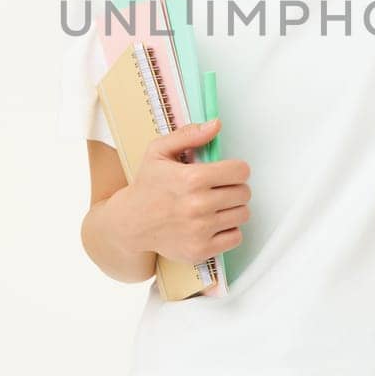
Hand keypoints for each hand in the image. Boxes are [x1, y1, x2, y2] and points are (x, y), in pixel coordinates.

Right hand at [120, 119, 250, 264]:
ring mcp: (200, 230)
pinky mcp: (201, 250)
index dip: (236, 169)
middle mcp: (198, 206)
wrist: (130, 224)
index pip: (240, 171)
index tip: (227, 172)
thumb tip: (216, 125)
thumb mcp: (158, 151)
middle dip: (235, 188)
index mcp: (191, 179)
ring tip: (216, 205)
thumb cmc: (147, 186)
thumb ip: (188, 135)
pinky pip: (236, 237)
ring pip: (243, 215)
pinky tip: (214, 223)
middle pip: (244, 193)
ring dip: (233, 209)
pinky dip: (229, 230)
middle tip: (220, 189)